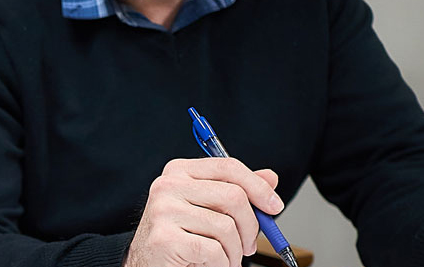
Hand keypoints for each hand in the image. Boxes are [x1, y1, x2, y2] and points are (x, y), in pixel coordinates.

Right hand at [123, 158, 283, 266]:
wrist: (148, 264)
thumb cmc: (181, 237)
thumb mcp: (210, 210)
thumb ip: (238, 191)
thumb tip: (270, 178)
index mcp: (179, 171)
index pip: (229, 167)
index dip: (258, 187)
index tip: (274, 206)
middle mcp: (168, 185)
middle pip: (233, 196)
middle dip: (250, 226)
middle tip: (248, 245)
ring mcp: (163, 210)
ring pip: (226, 227)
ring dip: (234, 251)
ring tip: (224, 258)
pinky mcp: (164, 238)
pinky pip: (213, 250)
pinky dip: (220, 263)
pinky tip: (210, 264)